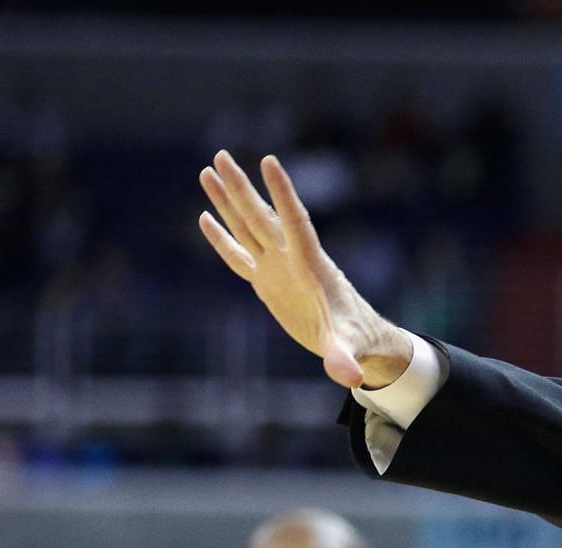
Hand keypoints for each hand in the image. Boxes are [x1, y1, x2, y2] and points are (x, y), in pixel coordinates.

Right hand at [196, 150, 410, 389]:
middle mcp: (291, 259)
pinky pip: (239, 255)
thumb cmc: (357, 339)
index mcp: (311, 265)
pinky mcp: (267, 282)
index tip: (268, 161)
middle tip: (221, 155)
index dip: (282, 193)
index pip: (295, 221)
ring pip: (247, 228)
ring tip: (209, 169)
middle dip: (241, 188)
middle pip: (261, 217)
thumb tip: (349, 378)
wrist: (357, 339)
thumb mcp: (349, 349)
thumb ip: (344, 360)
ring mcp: (277, 268)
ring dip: (229, 201)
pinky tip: (204, 217)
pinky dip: (222, 239)